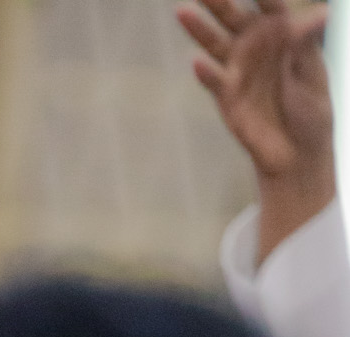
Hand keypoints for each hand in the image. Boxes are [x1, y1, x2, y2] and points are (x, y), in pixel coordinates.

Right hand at [177, 1, 333, 259]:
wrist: (296, 155)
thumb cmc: (311, 112)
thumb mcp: (313, 76)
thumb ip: (306, 45)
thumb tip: (319, 14)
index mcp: (283, 36)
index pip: (271, 7)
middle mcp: (257, 48)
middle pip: (235, 18)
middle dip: (218, 1)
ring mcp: (239, 72)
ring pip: (216, 44)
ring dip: (200, 30)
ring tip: (183, 12)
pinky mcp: (226, 99)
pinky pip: (214, 83)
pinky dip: (205, 75)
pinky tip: (196, 63)